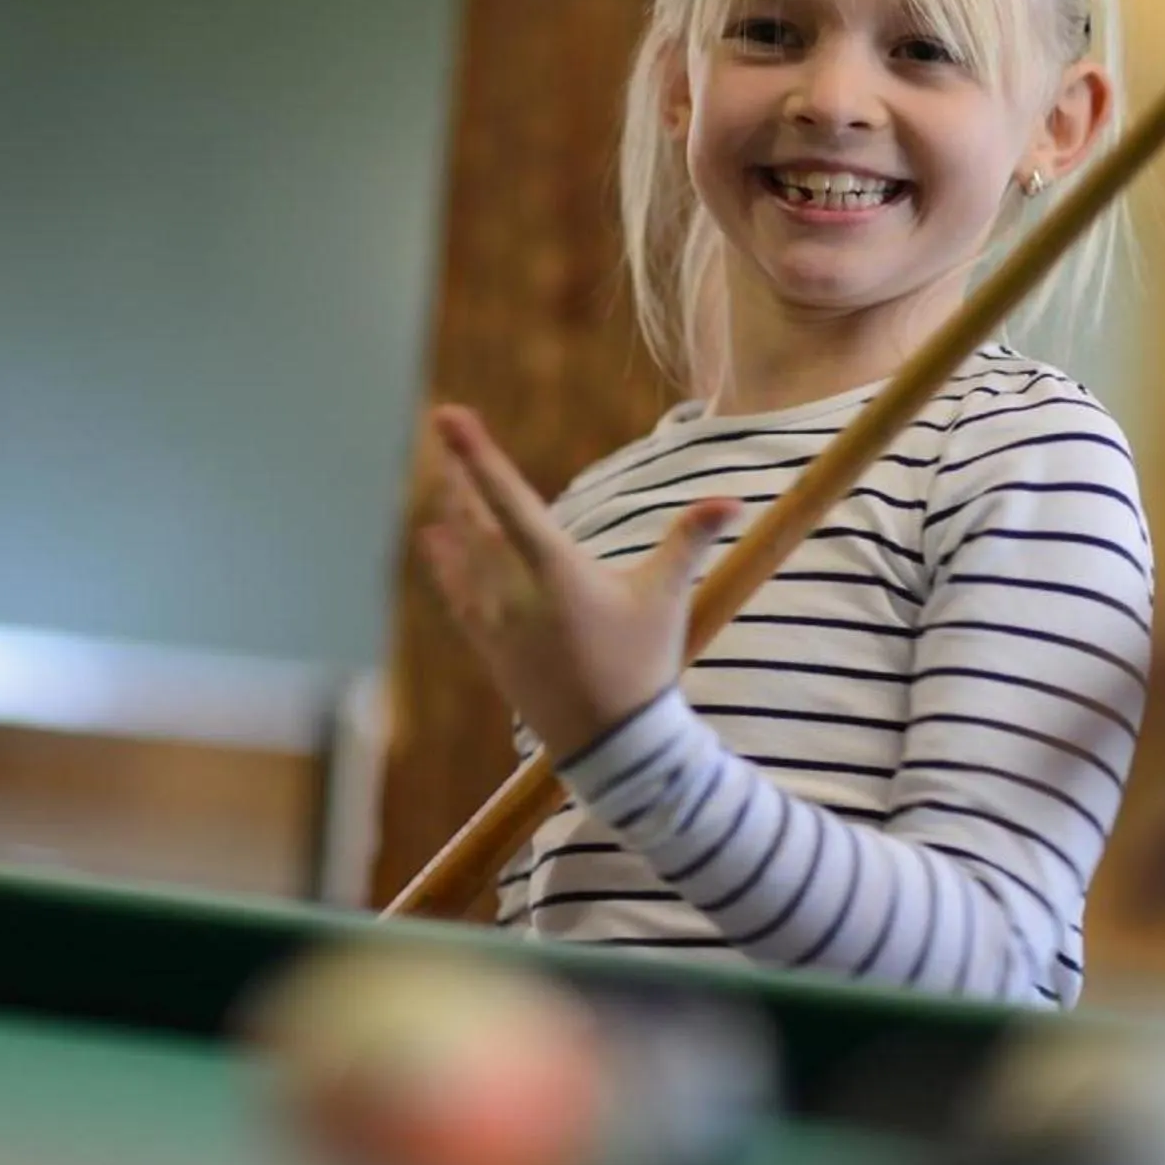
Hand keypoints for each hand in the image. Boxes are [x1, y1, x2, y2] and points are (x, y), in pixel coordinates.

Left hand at [416, 407, 740, 756]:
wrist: (612, 746)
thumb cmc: (644, 666)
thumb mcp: (668, 599)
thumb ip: (690, 541)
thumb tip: (732, 501)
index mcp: (558, 572)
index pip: (510, 501)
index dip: (478, 457)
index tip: (450, 417)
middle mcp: (518, 593)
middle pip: (478, 521)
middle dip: (462, 476)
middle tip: (445, 431)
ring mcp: (499, 622)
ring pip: (466, 555)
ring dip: (455, 513)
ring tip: (443, 479)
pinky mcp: (492, 647)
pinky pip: (459, 594)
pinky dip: (445, 564)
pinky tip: (432, 539)